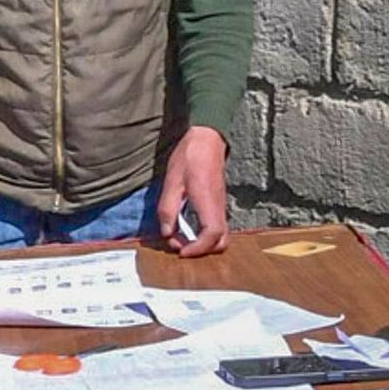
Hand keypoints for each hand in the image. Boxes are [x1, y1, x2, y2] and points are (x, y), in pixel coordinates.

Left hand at [156, 127, 232, 255]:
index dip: (197, 249)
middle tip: (180, 245)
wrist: (207, 138)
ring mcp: (220, 206)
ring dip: (202, 243)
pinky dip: (203, 234)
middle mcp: (218, 208)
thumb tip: (167, 232)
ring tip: (180, 236)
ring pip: (220, 236)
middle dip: (202, 251)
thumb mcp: (172, 182)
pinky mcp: (217, 203)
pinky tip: (185, 226)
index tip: (180, 251)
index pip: (211, 235)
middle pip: (221, 242)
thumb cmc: (190, 157)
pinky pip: (215, 226)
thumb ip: (168, 209)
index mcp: (208, 203)